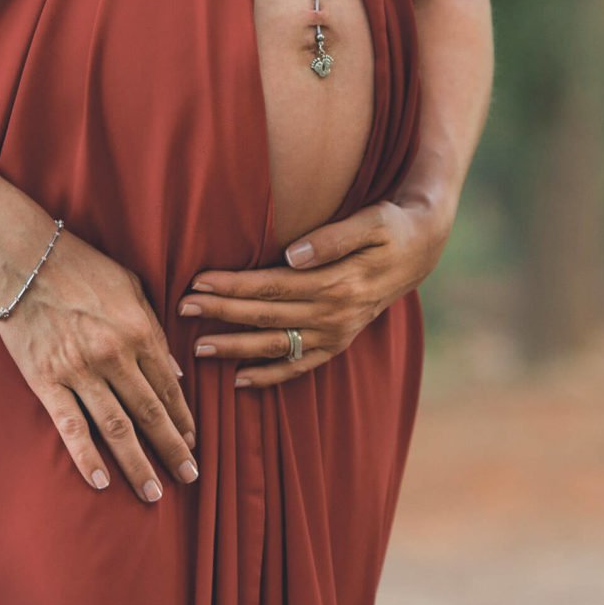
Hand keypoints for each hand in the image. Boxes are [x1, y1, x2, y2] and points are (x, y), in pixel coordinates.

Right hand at [0, 221, 198, 502]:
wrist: (22, 257)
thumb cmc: (80, 265)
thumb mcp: (131, 286)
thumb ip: (156, 329)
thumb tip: (176, 372)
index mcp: (139, 330)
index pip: (169, 386)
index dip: (183, 418)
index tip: (193, 442)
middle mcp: (114, 356)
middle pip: (150, 413)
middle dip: (172, 449)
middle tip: (190, 476)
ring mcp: (79, 371)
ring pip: (117, 428)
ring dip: (138, 464)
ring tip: (153, 493)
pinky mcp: (46, 381)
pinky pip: (70, 426)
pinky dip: (86, 456)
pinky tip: (100, 481)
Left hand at [177, 197, 452, 387]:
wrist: (422, 249)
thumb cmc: (389, 227)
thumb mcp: (371, 222)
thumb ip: (332, 238)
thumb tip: (293, 254)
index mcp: (338, 283)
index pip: (272, 286)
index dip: (233, 286)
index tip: (197, 282)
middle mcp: (335, 315)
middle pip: (266, 316)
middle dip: (221, 314)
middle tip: (181, 309)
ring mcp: (337, 334)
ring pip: (276, 346)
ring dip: (236, 349)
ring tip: (198, 350)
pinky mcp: (339, 343)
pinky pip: (300, 367)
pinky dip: (270, 377)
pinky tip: (239, 381)